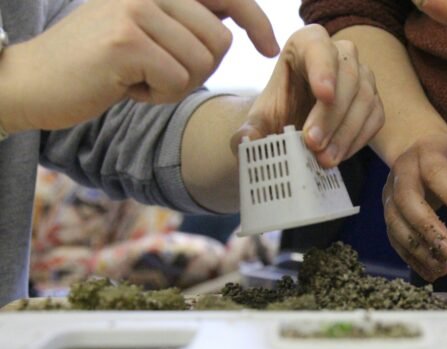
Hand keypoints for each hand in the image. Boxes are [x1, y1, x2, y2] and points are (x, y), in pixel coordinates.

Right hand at [0, 0, 277, 131]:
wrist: (34, 80)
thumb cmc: (99, 62)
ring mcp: (136, 9)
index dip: (257, 20)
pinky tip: (127, 87)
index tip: (269, 47)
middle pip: (219, 41)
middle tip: (159, 73)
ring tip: (138, 77)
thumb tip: (246, 23)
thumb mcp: (149, 28)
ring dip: (176, 85)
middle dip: (199, 70)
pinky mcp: (126, 41)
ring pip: (201, 63)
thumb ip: (189, 19)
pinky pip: (177, 82)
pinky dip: (157, 96)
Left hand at [235, 25, 384, 167]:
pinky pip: (374, 118)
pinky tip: (338, 156)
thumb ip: (249, 131)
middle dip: (331, 115)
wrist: (295, 126)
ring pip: (364, 98)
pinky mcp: (373, 101)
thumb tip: (246, 141)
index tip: (323, 94)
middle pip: (347, 77)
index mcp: (307, 43)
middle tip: (313, 144)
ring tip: (325, 159)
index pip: (319, 46)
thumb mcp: (259, 121)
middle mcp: (341, 53)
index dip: (323, 69)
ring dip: (345, 133)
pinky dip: (357, 140)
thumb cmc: (279, 112)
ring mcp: (362, 76)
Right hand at [382, 134, 446, 281]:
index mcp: (429, 153)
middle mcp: (404, 171)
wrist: (420, 149)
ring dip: (417, 248)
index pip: (437, 173)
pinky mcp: (389, 212)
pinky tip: (431, 272)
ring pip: (396, 221)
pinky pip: (394, 237)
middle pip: (407, 198)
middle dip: (427, 227)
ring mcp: (391, 192)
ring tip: (442, 268)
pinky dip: (411, 257)